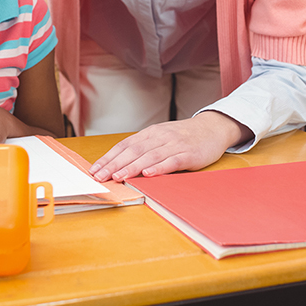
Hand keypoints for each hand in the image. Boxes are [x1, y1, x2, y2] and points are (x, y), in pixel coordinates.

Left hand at [89, 111, 251, 181]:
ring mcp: (174, 145)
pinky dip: (159, 167)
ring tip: (118, 176)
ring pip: (149, 156)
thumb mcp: (160, 138)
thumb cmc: (182, 136)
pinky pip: (171, 161)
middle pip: (133, 151)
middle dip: (114, 164)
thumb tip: (118, 164)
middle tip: (100, 176)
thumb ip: (143, 148)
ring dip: (132, 167)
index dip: (108, 158)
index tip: (94, 170)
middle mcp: (159, 137)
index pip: (124, 146)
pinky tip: (148, 174)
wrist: (212, 128)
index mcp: (149, 133)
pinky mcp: (188, 154)